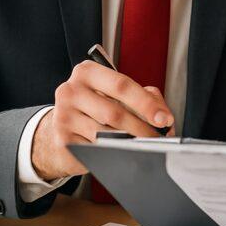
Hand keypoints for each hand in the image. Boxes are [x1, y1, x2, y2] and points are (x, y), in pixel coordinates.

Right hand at [31, 61, 173, 179]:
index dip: (147, 103)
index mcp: (87, 72)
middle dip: (142, 128)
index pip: (122, 85)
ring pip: (105, 134)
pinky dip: (112, 153)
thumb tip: (163, 115)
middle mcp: (71, 91)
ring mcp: (63, 116)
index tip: (164, 119)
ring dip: (129, 143)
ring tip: (144, 146)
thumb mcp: (117, 94)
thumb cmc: (95, 107)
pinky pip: (95, 150)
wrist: (61, 128)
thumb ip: (144, 96)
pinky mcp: (62, 140)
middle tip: (158, 138)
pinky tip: (120, 153)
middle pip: (115, 112)